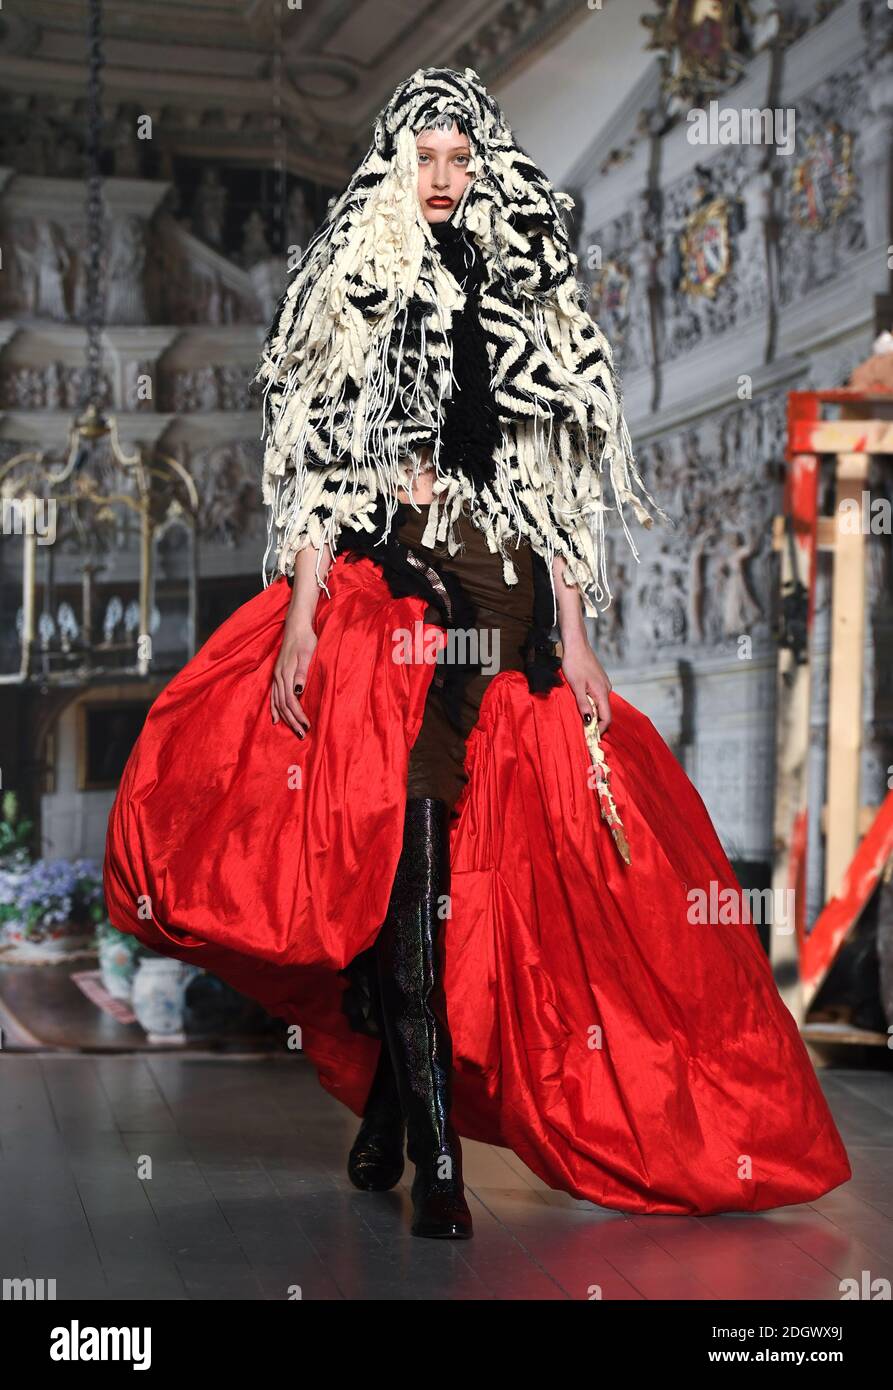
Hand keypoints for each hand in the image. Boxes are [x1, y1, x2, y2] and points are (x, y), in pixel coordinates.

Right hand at [271, 624, 316, 738]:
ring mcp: (277, 676)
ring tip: (293, 730)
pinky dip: (274, 708)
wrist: (296, 626)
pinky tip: (275, 718)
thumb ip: (302, 672)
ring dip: (285, 718)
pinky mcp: (278, 674)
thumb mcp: (307, 653)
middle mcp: (279, 677)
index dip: (298, 715)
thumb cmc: (305, 639)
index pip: (290, 701)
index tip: (307, 726)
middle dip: (292, 721)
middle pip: (283, 705)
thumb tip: (298, 691)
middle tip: (302, 734)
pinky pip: (273, 696)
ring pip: (278, 702)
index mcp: (286, 673)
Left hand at [560, 635, 612, 734]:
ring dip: (593, 714)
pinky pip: (598, 697)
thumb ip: (583, 704)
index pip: (606, 718)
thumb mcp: (576, 686)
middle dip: (595, 724)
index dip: (599, 730)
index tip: (590, 738)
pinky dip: (591, 704)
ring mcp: (603, 684)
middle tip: (583, 732)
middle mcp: (606, 689)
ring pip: (601, 704)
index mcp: (602, 692)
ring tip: (581, 720)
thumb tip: (589, 722)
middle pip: (604, 712)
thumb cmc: (574, 663)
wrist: (576, 643)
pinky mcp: (598, 680)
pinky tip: (582, 704)